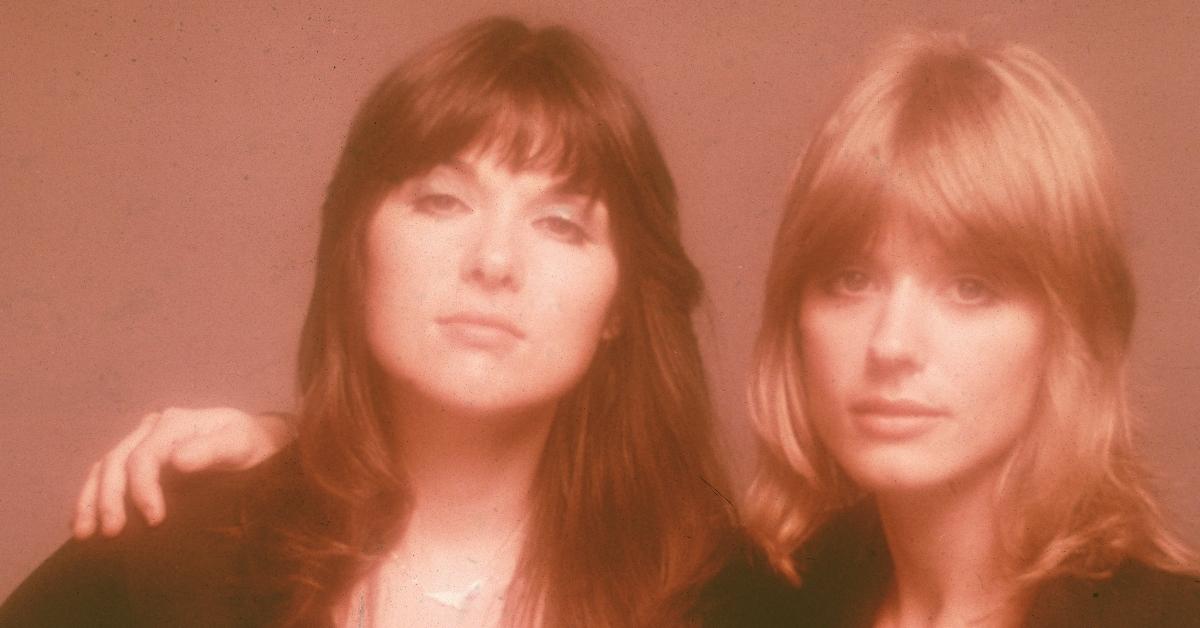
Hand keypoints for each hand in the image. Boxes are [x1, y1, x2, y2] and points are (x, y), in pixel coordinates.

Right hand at [71, 406, 293, 538]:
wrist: (254, 444)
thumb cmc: (249, 444)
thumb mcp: (239, 444)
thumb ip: (211, 450)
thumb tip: (177, 461)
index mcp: (174, 423)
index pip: (145, 456)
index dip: (143, 488)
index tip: (154, 520)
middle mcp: (151, 429)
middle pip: (117, 461)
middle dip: (109, 499)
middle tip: (112, 532)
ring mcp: (141, 442)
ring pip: (104, 467)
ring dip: (90, 500)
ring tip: (84, 533)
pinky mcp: (137, 460)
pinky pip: (106, 475)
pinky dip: (92, 498)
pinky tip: (85, 522)